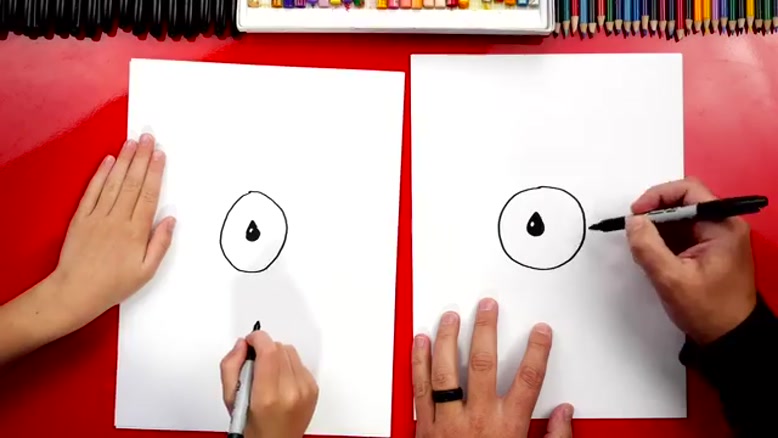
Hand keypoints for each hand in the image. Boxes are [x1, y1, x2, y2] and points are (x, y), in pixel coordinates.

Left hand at [50, 134, 175, 322]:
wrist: (76, 292)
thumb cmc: (114, 285)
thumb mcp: (146, 271)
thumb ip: (161, 243)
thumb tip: (171, 219)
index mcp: (136, 232)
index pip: (148, 194)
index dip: (155, 172)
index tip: (160, 154)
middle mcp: (117, 219)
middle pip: (133, 182)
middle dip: (142, 157)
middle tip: (148, 137)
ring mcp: (97, 216)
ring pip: (114, 182)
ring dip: (124, 160)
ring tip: (132, 142)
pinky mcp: (81, 218)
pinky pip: (92, 191)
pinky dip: (100, 174)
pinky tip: (109, 161)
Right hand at [220, 332, 318, 437]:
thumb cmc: (253, 428)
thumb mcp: (231, 399)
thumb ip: (231, 367)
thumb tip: (241, 345)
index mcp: (268, 396)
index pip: (268, 351)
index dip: (257, 339)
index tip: (250, 341)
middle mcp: (291, 392)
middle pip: (279, 348)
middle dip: (264, 349)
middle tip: (255, 363)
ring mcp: (305, 390)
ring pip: (290, 351)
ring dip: (277, 356)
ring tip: (267, 374)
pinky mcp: (313, 388)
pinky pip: (300, 362)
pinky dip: (288, 366)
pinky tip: (280, 380)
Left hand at [413, 298, 573, 437]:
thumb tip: (565, 415)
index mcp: (506, 427)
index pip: (527, 380)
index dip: (536, 352)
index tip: (540, 331)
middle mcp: (476, 419)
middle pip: (482, 364)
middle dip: (486, 330)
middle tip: (487, 307)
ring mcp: (447, 421)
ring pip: (445, 370)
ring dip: (447, 338)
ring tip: (450, 316)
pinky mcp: (424, 426)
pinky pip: (419, 387)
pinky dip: (417, 361)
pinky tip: (419, 341)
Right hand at [626, 178, 756, 344]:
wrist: (730, 338)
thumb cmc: (708, 311)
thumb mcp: (672, 279)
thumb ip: (648, 247)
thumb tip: (632, 221)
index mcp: (722, 226)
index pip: (688, 191)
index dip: (658, 196)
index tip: (636, 213)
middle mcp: (723, 226)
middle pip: (682, 202)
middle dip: (654, 214)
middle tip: (634, 231)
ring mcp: (715, 237)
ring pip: (678, 219)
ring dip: (656, 229)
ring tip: (642, 248)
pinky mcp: (707, 249)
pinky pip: (680, 234)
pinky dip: (662, 240)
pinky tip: (653, 257)